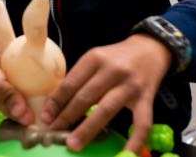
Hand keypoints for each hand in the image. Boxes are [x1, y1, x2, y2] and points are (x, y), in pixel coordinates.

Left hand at [40, 34, 171, 151]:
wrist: (150, 48)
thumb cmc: (117, 57)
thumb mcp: (96, 59)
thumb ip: (80, 78)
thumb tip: (56, 105)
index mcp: (95, 58)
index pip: (71, 82)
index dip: (56, 101)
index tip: (45, 117)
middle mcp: (112, 70)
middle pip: (85, 96)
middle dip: (67, 117)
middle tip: (54, 133)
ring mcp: (130, 85)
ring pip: (106, 109)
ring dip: (87, 129)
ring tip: (73, 144)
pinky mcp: (147, 97)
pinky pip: (142, 123)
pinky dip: (134, 141)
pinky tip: (125, 155)